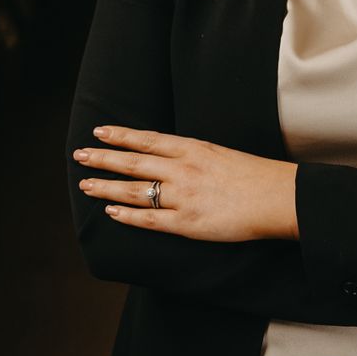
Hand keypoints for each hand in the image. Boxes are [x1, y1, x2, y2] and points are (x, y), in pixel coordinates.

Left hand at [74, 125, 298, 242]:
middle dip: (103, 159)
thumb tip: (166, 157)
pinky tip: (112, 211)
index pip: (146, 140)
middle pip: (133, 163)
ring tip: (86, 185)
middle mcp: (182, 169)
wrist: (276, 198)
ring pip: (135, 191)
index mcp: (192, 148)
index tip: (99, 132)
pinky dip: (127, 215)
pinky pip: (150, 219)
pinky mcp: (187, 223)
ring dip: (107, 187)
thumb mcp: (219, 152)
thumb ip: (191, 155)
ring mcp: (183, 196)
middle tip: (80, 156)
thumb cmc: (253, 175)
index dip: (120, 135)